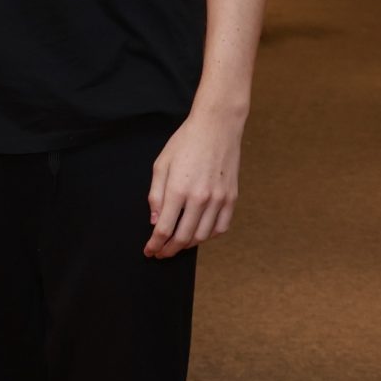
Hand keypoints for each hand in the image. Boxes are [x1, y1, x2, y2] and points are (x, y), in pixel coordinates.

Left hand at [146, 104, 244, 259]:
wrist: (217, 126)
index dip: (155, 244)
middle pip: (183, 237)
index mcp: (178, 189)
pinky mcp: (231, 197)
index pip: (164, 229)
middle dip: (169, 250)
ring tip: (177, 245)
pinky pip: (221, 227)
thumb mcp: (161, 165)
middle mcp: (200, 198)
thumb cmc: (185, 142)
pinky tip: (198, 234)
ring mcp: (219, 199)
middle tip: (161, 253)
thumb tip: (155, 221)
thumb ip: (156, 195)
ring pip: (202, 235)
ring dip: (187, 245)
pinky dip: (209, 236)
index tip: (149, 251)